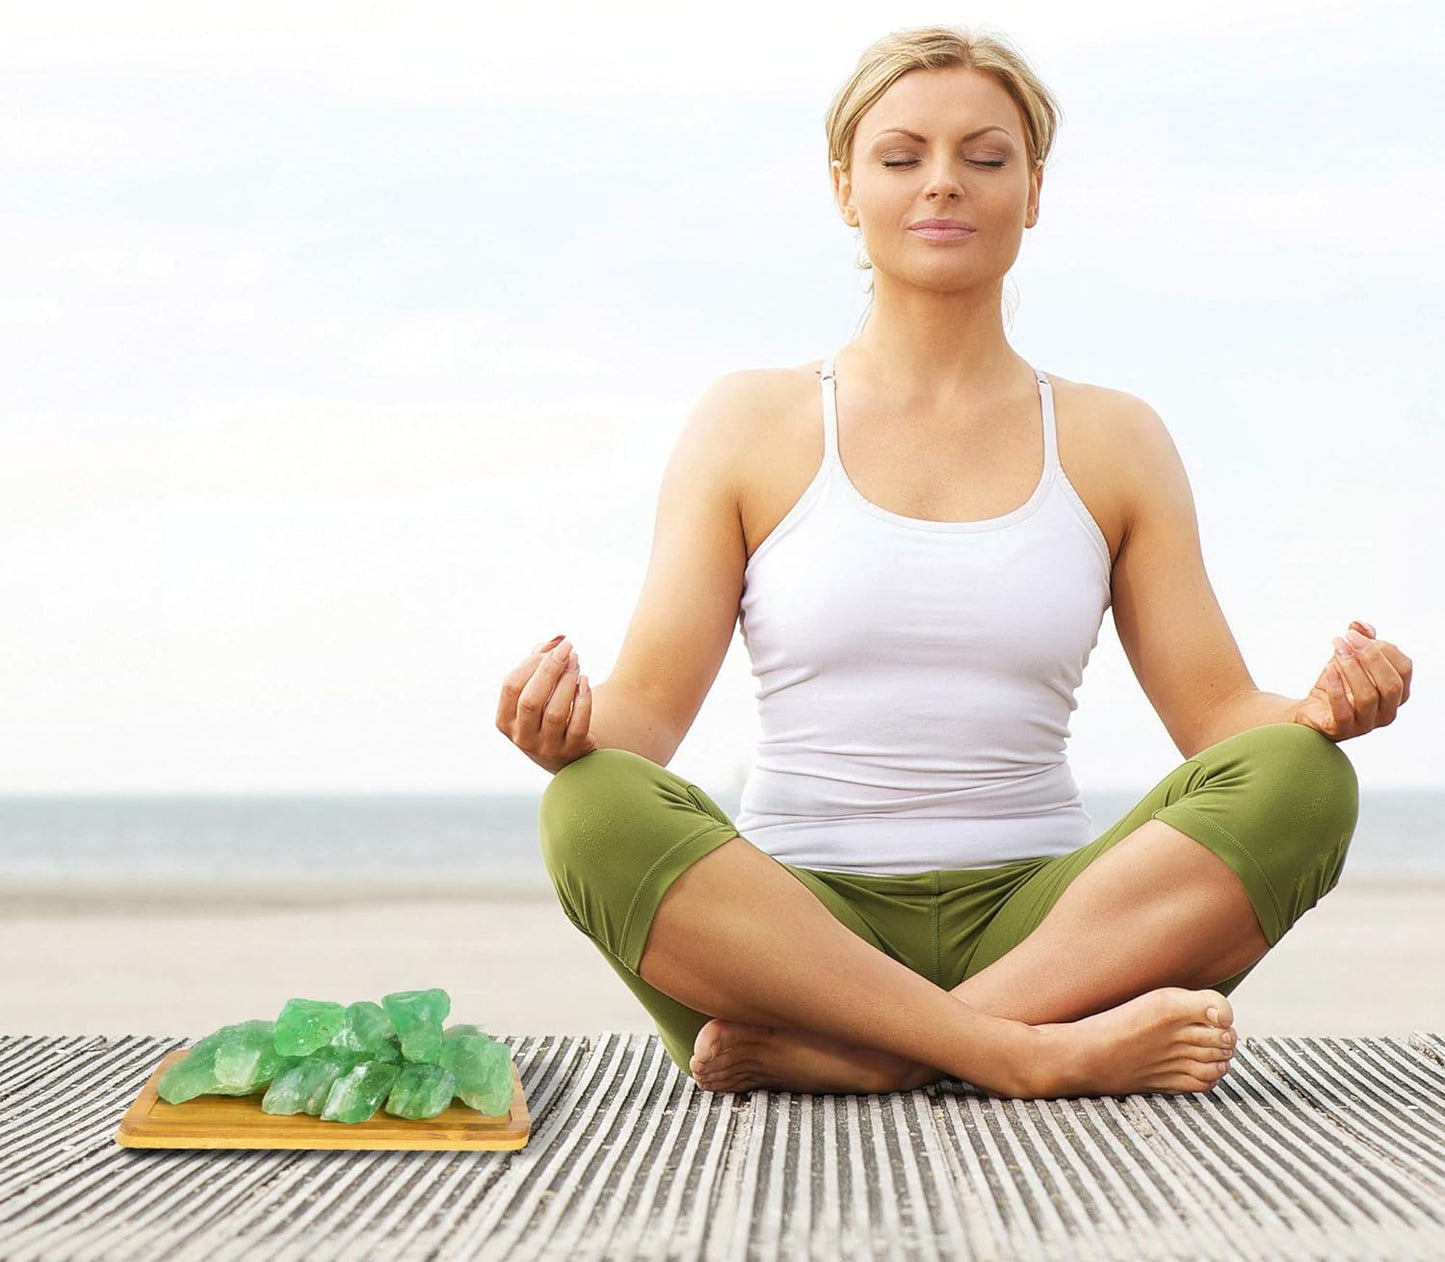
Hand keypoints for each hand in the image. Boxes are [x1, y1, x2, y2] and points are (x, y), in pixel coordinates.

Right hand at [496, 634, 595, 773]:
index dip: (530, 663)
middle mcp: (522, 736)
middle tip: (568, 649)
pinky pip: (578, 724)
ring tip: (577, 663)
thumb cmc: (547, 712)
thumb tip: (558, 640)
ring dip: (567, 682)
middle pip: (531, 700)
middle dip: (550, 669)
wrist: (568, 754)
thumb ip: (541, 661)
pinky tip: (585, 681)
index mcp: (505, 720)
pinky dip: (583, 700)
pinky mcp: (572, 750)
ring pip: (555, 712)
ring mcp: (547, 747)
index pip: (510, 686)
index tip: (551, 650)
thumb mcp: (536, 690)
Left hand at [1293, 620, 1412, 741]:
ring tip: (1336, 649)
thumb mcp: (1349, 660)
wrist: (1310, 711)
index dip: (1384, 649)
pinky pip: (1343, 711)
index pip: (1403, 669)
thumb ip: (1360, 642)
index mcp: (1396, 694)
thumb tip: (1360, 625)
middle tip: (1346, 638)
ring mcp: (1366, 724)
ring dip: (1351, 668)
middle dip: (1370, 657)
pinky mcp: (1341, 730)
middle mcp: (1386, 712)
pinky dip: (1337, 688)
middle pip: (1390, 684)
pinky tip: (1328, 668)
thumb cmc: (1336, 685)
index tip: (1356, 634)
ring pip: (1368, 697)